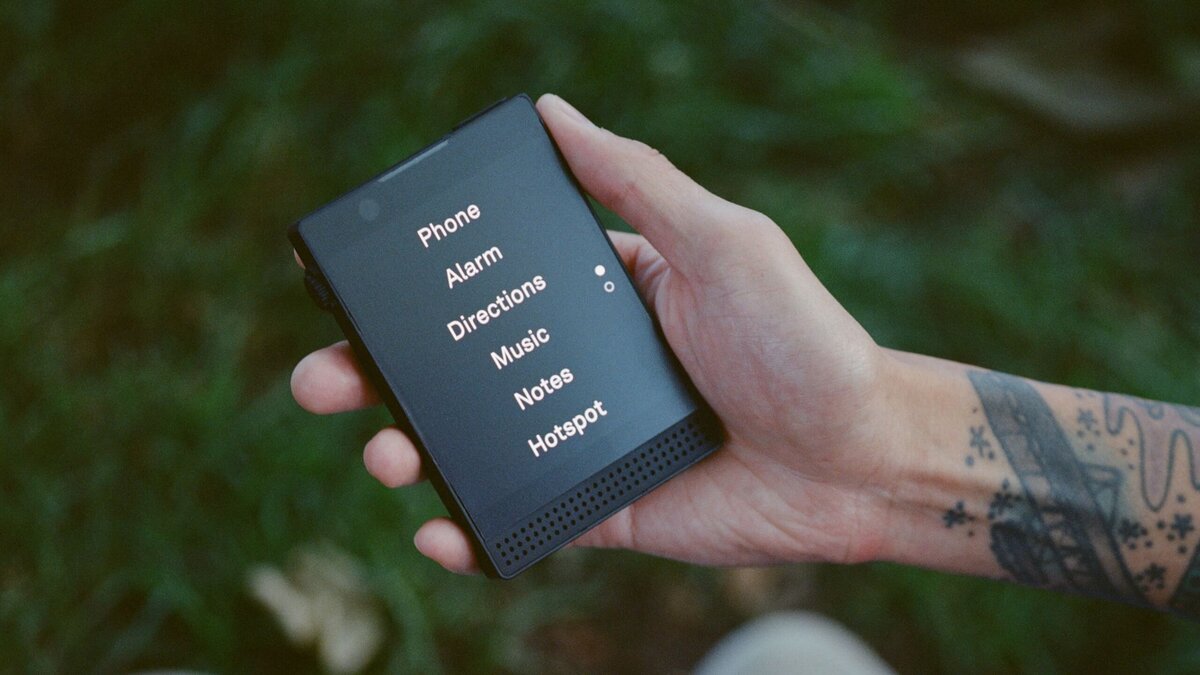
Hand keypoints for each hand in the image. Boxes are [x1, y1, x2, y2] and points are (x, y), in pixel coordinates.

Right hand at [291, 94, 904, 573]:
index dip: (419, 296)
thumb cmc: (801, 339)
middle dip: (381, 378)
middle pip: (461, 372)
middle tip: (322, 381)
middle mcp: (584, 370)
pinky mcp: (606, 509)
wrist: (863, 457)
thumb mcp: (720, 240)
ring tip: (387, 454)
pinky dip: (474, 533)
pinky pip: (526, 522)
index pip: (491, 290)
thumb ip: (634, 180)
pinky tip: (439, 529)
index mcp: (601, 298)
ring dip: (414, 452)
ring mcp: (589, 442)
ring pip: (478, 449)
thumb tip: (551, 109)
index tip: (357, 296)